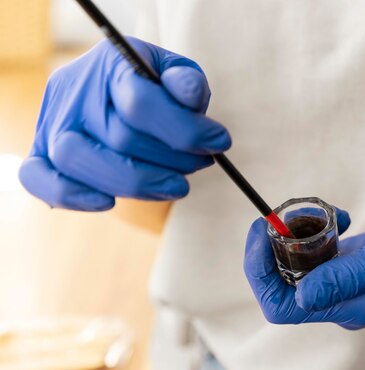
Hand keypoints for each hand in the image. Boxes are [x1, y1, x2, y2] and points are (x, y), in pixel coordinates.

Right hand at [19, 37, 229, 210]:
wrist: (117, 88)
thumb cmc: (155, 85)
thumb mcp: (177, 73)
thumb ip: (187, 83)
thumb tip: (189, 95)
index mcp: (110, 64)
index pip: (141, 103)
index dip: (186, 131)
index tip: (219, 142)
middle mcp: (75, 91)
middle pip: (118, 138)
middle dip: (172, 160)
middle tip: (201, 164)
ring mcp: (53, 122)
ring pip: (79, 160)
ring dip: (137, 183)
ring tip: (175, 186)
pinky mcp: (42, 151)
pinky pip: (38, 178)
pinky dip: (70, 195)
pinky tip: (108, 202)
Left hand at [244, 208, 364, 329]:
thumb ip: (348, 277)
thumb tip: (299, 295)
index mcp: (351, 306)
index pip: (282, 305)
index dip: (260, 271)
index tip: (263, 230)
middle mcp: (346, 299)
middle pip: (284, 283)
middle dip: (272, 247)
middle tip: (282, 212)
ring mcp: (353, 281)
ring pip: (300, 265)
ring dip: (294, 235)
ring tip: (316, 210)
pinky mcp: (361, 263)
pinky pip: (322, 253)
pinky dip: (317, 231)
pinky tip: (338, 215)